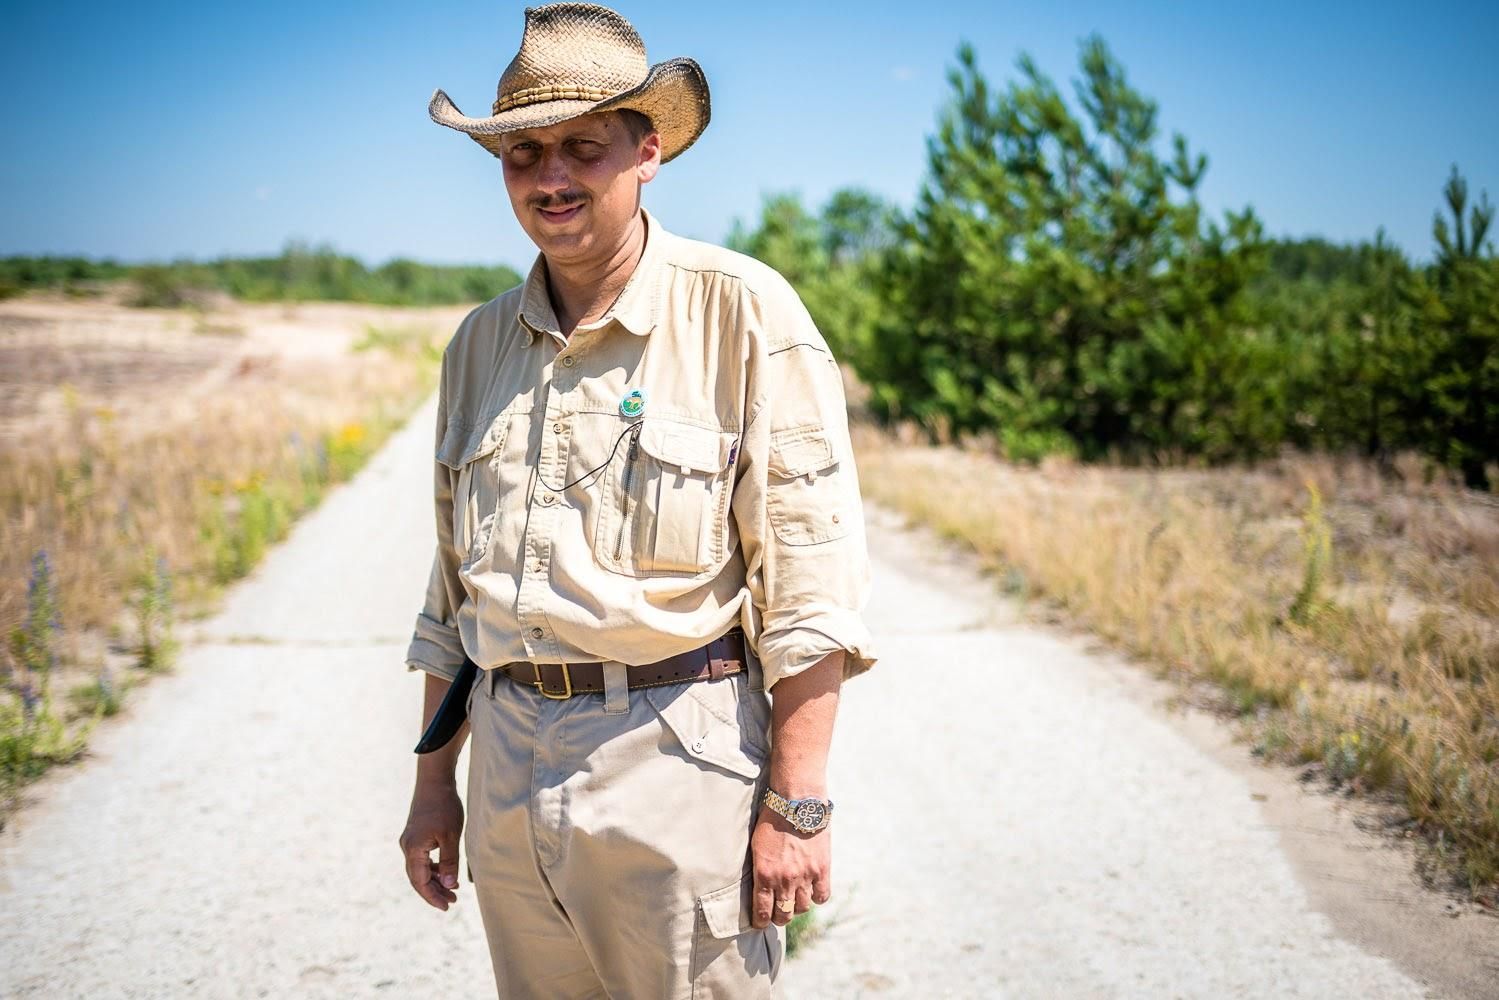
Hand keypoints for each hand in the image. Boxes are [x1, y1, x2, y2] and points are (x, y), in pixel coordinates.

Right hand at [400, 780, 464, 909]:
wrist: (434, 781)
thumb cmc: (444, 807)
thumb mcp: (451, 836)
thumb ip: (449, 862)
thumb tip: (449, 886)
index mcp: (413, 850)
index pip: (420, 882)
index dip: (433, 897)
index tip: (447, 907)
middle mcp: (407, 848)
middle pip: (418, 878)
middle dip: (434, 892)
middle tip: (452, 902)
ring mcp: (410, 841)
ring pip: (420, 869)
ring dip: (435, 880)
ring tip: (452, 890)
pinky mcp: (415, 835)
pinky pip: (422, 859)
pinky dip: (433, 868)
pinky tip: (446, 871)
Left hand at [749, 802, 830, 927]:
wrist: (797, 799)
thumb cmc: (772, 818)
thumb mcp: (756, 844)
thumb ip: (760, 868)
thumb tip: (759, 886)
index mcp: (764, 874)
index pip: (762, 912)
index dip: (761, 922)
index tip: (761, 923)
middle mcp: (785, 880)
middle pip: (784, 914)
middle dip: (779, 917)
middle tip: (778, 912)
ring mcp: (805, 876)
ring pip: (803, 907)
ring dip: (798, 906)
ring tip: (795, 899)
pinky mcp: (822, 869)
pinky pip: (822, 896)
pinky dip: (817, 897)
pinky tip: (812, 890)